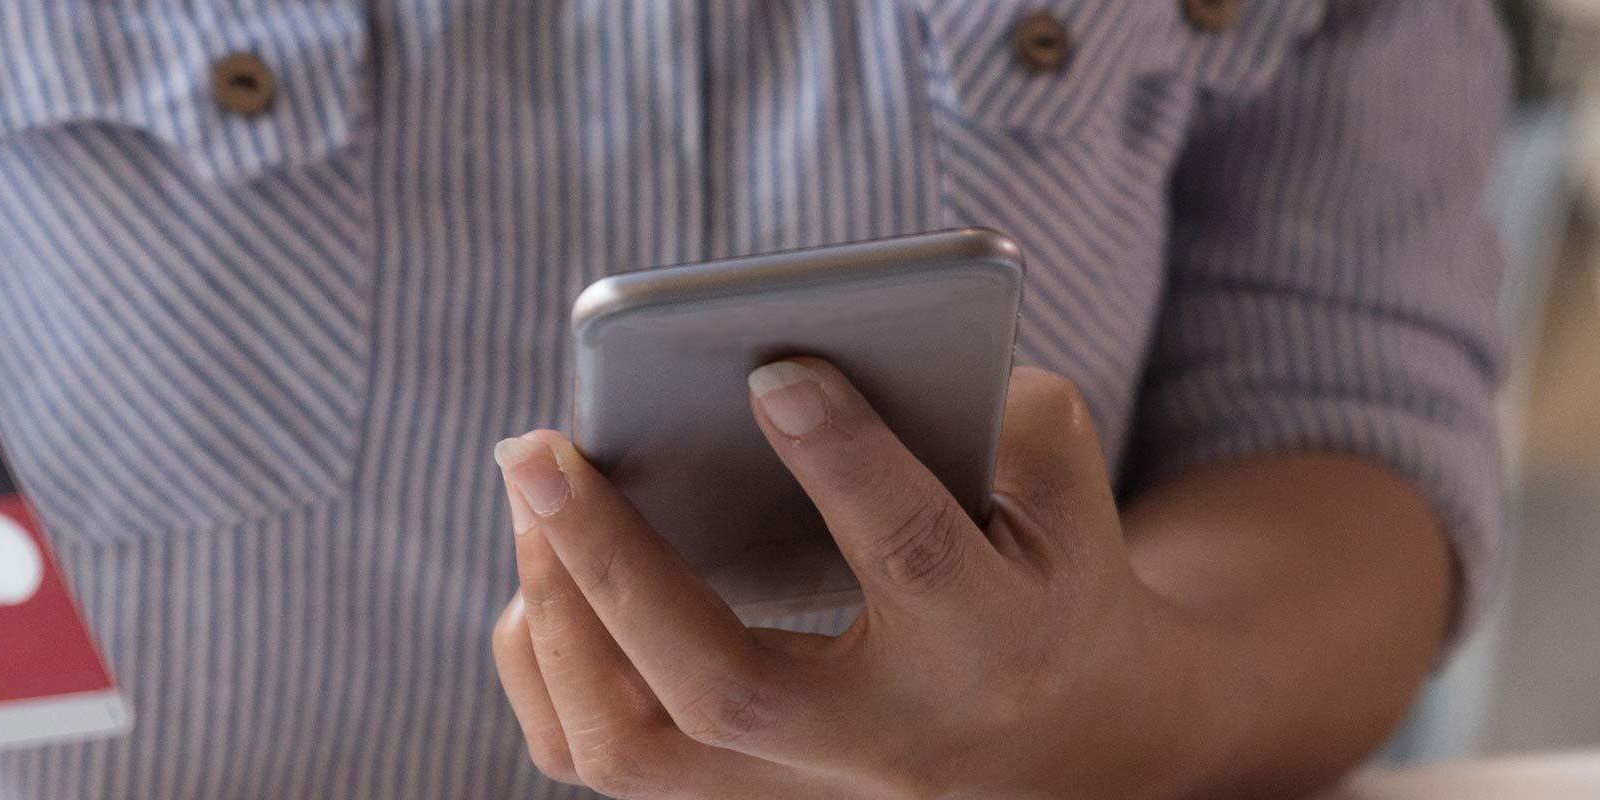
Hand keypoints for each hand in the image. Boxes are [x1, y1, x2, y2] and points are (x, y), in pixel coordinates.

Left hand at [485, 359, 1234, 797]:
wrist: (1067, 736)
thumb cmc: (1044, 567)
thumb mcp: (1058, 483)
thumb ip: (984, 407)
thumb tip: (817, 350)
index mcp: (994, 641)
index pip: (910, 554)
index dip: (843, 458)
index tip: (773, 368)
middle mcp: (889, 736)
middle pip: (729, 689)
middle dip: (618, 562)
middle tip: (536, 448)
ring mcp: (804, 785)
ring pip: (638, 749)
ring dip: (563, 617)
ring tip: (532, 491)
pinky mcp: (738, 797)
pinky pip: (602, 755)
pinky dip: (549, 663)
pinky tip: (546, 568)